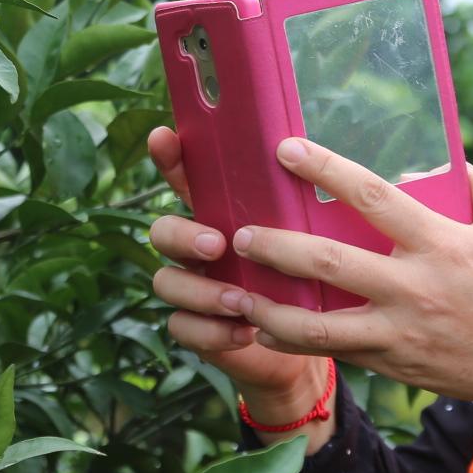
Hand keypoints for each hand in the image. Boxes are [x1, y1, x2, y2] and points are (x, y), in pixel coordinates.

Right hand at [145, 126, 328, 421]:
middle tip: (218, 245)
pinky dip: (212, 331)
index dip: (170, 156)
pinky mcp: (195, 328)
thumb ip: (294, 204)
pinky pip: (181, 327)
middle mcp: (196, 247)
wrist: (310, 335)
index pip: (186, 178)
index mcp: (221, 214)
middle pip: (162, 230)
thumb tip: (306, 159)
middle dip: (182, 235)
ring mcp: (191, 287)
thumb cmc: (308, 273)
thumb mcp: (307, 235)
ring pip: (165, 281)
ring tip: (241, 301)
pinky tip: (244, 333)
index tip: (165, 137)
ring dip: (201, 291)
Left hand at [222, 136, 472, 451]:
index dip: (326, 169)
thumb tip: (443, 154)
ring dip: (269, 307)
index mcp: (441, 245)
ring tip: (234, 291)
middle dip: (277, 246)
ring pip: (318, 325)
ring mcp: (398, 332)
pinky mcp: (392, 363)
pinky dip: (295, 340)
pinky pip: (334, 351)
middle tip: (239, 231)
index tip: (286, 149)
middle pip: (329, 263)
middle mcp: (413, 289)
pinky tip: (265, 326)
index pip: (373, 197)